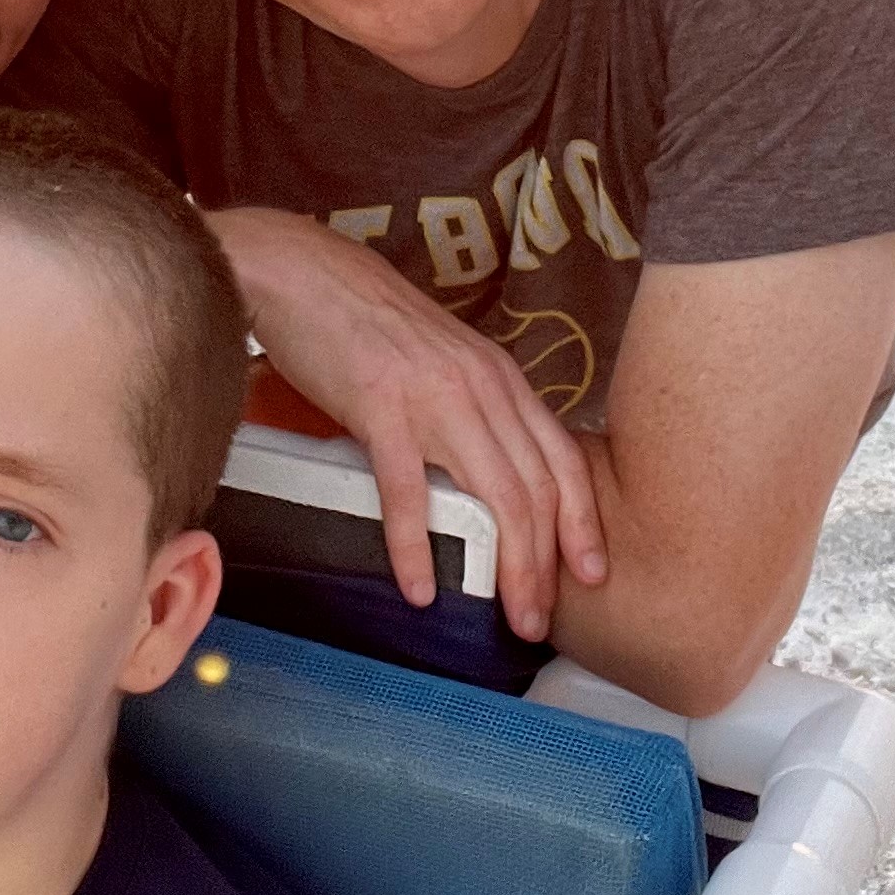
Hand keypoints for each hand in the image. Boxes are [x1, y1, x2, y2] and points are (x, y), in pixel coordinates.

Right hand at [206, 210, 605, 639]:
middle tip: (539, 621)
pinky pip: (408, 490)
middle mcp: (480, 386)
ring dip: (505, 566)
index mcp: (498, 375)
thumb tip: (481, 475)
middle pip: (535, 489)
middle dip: (546, 564)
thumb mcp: (440, 361)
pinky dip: (416, 546)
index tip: (592, 572)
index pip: (562, 457)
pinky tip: (420, 587)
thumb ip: (469, 410)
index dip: (583, 520)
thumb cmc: (364, 321)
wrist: (303, 272)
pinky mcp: (380, 407)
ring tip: (505, 617)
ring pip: (492, 494)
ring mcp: (434, 396)